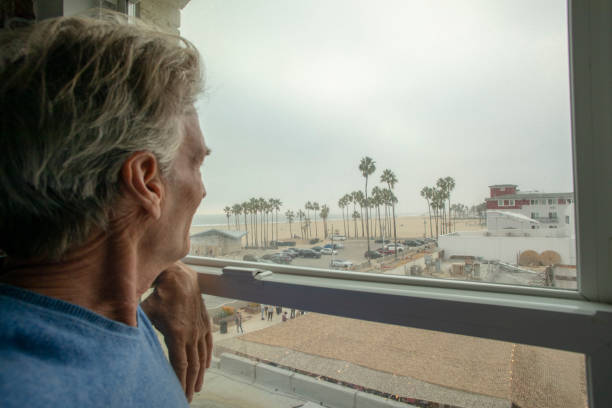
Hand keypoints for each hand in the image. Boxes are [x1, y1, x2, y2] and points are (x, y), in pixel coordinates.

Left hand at [141, 261, 211, 401]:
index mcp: (178, 333)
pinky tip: (206, 365)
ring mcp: (201, 328)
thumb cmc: (160, 294)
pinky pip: (208, 344)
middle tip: (186, 398)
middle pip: (193, 365)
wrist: (181, 277)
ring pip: (202, 357)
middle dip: (190, 384)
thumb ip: (133, 324)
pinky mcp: (205, 322)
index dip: (179, 382)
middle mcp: (192, 333)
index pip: (180, 365)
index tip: (177, 395)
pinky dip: (207, 357)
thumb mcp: (144, 310)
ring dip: (200, 374)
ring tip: (196, 387)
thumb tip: (118, 334)